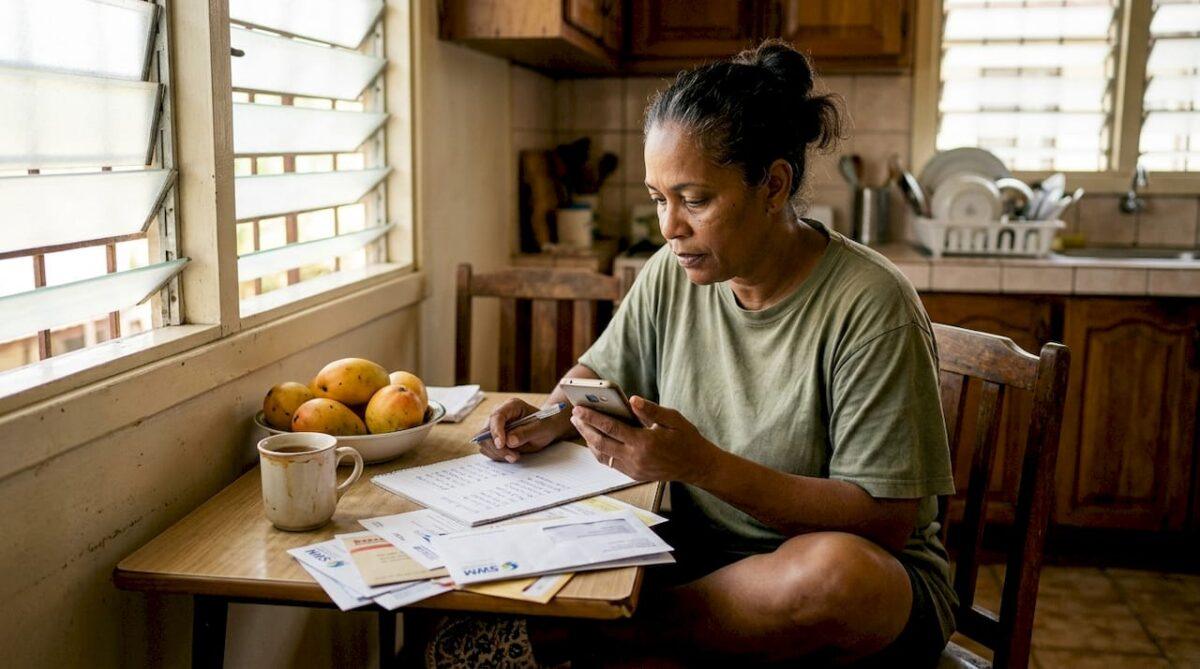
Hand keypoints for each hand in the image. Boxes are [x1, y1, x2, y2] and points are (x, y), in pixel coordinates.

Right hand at [477, 398, 569, 462]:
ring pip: (484, 442)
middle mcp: (500, 414)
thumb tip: (509, 441)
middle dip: (497, 447)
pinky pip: (488, 449)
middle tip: (513, 456)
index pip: (496, 416)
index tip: (501, 444)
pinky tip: (511, 455)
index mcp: (512, 406)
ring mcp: (495, 426)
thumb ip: (526, 433)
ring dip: (497, 453)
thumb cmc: (545, 425)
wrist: (546, 429)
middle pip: (486, 431)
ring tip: (515, 456)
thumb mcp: (541, 428)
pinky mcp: (494, 437)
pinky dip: (497, 455)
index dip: (496, 431)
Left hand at [569, 396, 720, 482]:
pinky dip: (599, 451)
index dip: (592, 417)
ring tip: (581, 425)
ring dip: (589, 440)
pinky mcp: (634, 474)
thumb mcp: (673, 419)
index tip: (579, 408)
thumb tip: (631, 399)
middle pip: (600, 442)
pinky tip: (595, 439)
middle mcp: (635, 458)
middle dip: (584, 427)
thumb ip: (651, 410)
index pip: (611, 428)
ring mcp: (633, 469)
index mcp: (644, 442)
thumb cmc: (686, 439)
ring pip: (602, 455)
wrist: (697, 466)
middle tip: (574, 414)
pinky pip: (610, 463)